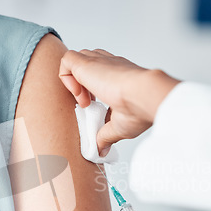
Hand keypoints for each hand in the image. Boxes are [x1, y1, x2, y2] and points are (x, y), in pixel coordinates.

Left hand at [59, 49, 179, 155]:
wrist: (145, 96)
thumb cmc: (140, 109)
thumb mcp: (119, 126)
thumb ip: (106, 136)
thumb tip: (101, 150)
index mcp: (120, 76)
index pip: (101, 74)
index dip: (92, 90)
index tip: (95, 107)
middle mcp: (110, 65)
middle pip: (87, 64)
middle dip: (82, 85)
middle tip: (88, 105)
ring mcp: (99, 61)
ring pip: (76, 60)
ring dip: (74, 82)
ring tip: (84, 101)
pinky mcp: (86, 62)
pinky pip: (67, 61)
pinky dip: (66, 78)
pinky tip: (78, 95)